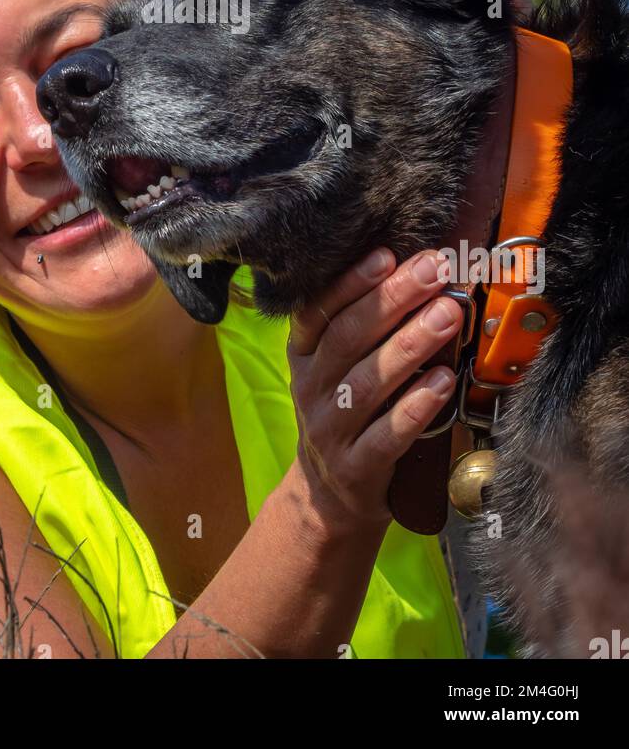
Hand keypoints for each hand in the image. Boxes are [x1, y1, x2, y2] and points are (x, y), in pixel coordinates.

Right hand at [285, 247, 462, 533]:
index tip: (387, 255)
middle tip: (434, 272)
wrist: (329, 494)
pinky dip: (416, 405)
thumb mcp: (338, 366)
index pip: (319, 310)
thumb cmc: (346, 410)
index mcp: (303, 354)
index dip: (352, 282)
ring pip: (368, 382)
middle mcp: (310, 388)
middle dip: (393, 300)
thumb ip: (367, 326)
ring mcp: (329, 430)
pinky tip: (443, 380)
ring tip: (448, 314)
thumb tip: (418, 271)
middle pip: (347, 338)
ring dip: (411, 344)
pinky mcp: (354, 469)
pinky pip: (387, 434)